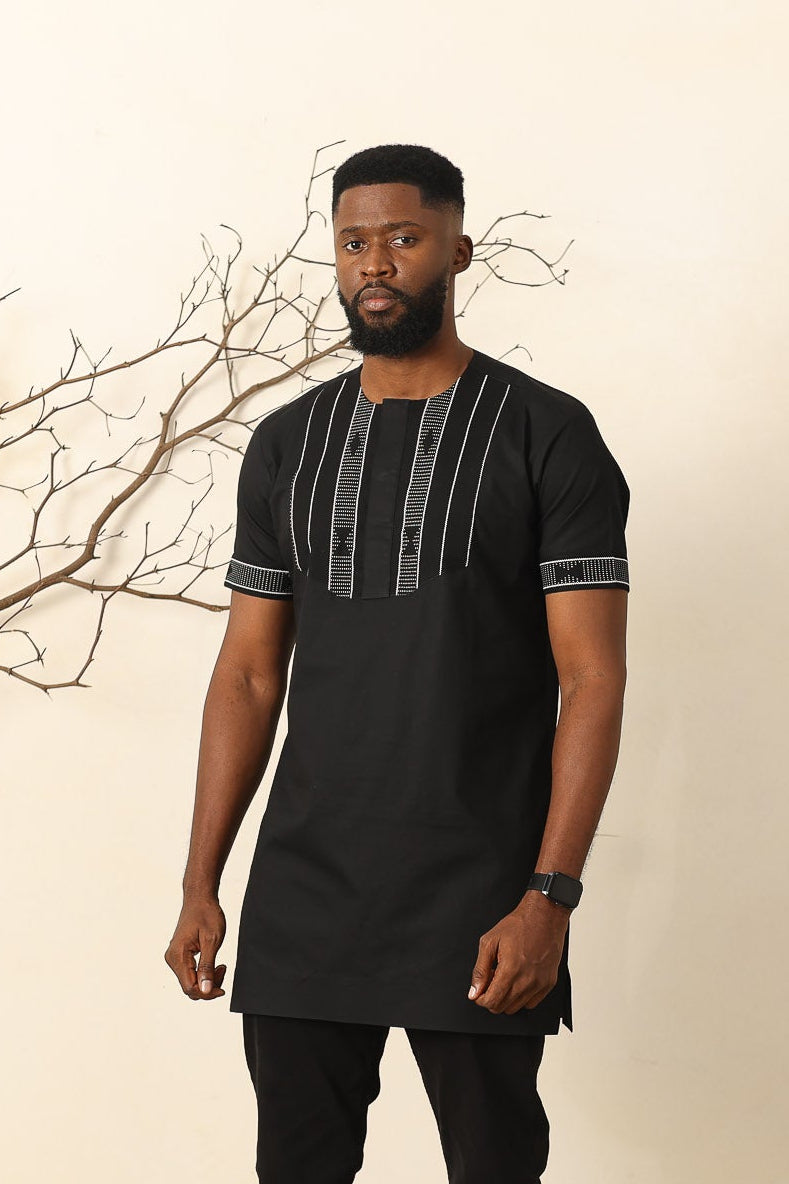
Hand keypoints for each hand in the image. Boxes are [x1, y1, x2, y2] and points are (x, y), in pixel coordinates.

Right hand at [164, 894, 227, 1000]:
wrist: (199, 899)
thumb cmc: (206, 914)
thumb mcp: (212, 940)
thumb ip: (208, 967)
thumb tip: (205, 990)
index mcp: (178, 955)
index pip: (189, 987)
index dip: (207, 993)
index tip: (223, 989)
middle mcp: (172, 958)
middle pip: (189, 987)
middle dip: (208, 986)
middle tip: (223, 970)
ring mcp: (175, 957)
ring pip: (190, 981)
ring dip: (207, 980)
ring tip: (220, 966)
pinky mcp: (180, 955)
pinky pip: (190, 973)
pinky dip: (203, 974)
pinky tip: (214, 965)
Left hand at [467, 892, 569, 1014]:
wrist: (544, 916)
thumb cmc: (518, 925)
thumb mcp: (490, 941)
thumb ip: (480, 970)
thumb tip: (474, 992)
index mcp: (510, 970)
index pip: (492, 1002)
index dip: (481, 999)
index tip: (479, 992)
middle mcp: (527, 981)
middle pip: (502, 1008)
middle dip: (492, 998)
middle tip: (491, 980)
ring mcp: (540, 984)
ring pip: (516, 1007)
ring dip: (506, 998)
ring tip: (505, 978)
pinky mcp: (549, 983)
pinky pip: (531, 1003)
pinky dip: (522, 997)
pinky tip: (518, 980)